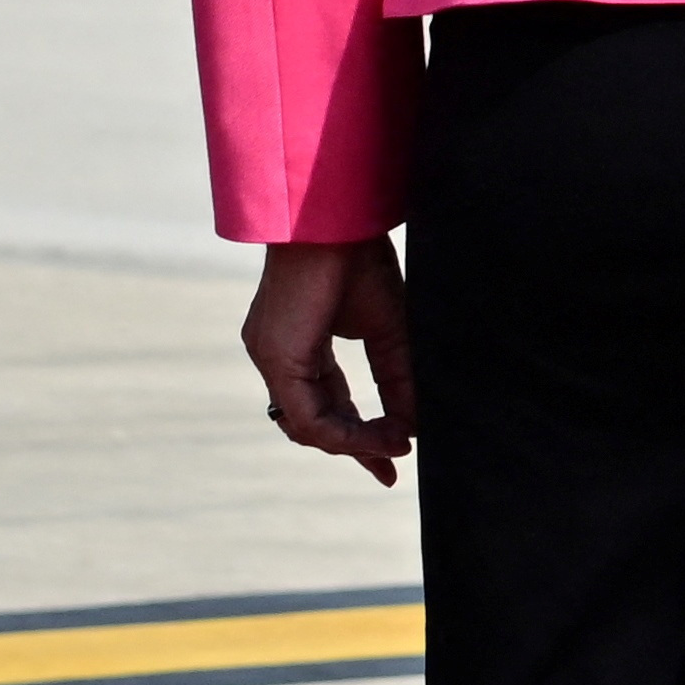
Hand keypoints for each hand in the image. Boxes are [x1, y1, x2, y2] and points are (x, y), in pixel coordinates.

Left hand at [246, 238, 416, 482]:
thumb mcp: (388, 330)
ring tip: (397, 443)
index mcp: (298, 346)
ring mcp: (271, 358)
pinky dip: (347, 434)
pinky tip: (384, 433)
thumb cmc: (359, 258)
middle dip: (356, 448)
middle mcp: (277, 356)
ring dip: (355, 443)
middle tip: (392, 465)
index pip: (323, 404)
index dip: (358, 434)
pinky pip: (308, 418)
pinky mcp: (277, 358)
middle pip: (314, 422)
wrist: (338, 219)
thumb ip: (396, 380)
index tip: (395, 451)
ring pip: (309, 427)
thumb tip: (413, 427)